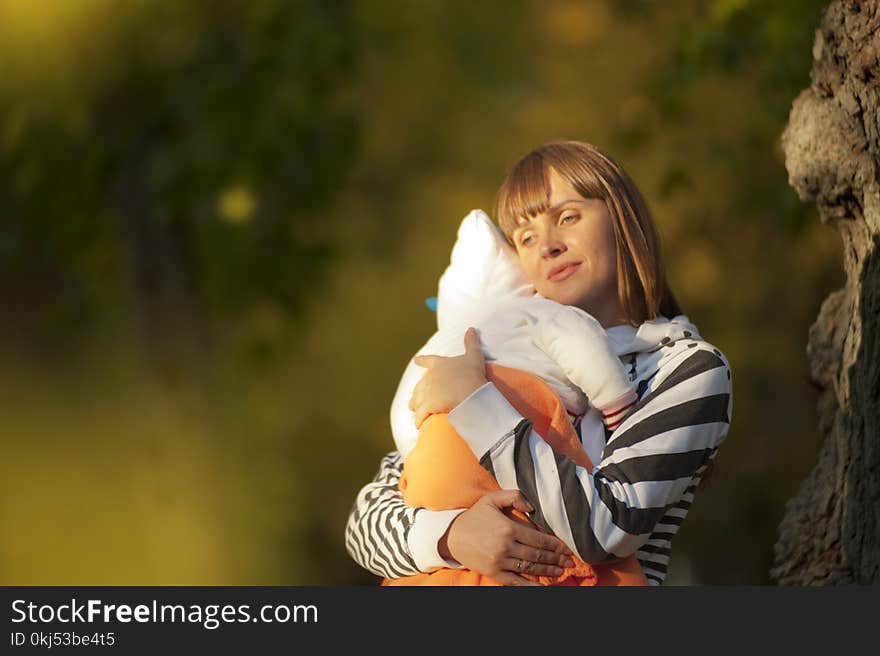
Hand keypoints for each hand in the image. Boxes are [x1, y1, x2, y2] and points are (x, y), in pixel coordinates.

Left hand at [409, 327, 487, 427]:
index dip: (422, 360)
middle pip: (420, 385)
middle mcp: (430, 378)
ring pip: (417, 400)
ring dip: (415, 405)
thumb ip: (471, 342)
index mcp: (439, 364)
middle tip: (414, 398)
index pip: (428, 361)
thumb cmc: (472, 374)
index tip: (416, 360)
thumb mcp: (473, 355)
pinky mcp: (427, 407)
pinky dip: (418, 420)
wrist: (469, 392)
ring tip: (414, 411)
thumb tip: (471, 328)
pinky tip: (418, 425)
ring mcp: (427, 392)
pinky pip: (420, 415)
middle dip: (417, 392)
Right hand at [439, 489, 574, 585]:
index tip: (567, 548)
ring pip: (530, 568)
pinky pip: (516, 582)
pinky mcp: (494, 573)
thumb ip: (513, 496)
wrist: (453, 536)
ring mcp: (500, 561)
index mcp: (508, 527)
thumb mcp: (492, 499)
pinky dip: (531, 586)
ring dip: (548, 571)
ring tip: (561, 571)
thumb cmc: (475, 516)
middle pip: (537, 555)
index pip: (539, 538)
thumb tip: (532, 507)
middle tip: (570, 561)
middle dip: (556, 559)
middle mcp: (505, 546)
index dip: (555, 544)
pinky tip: (543, 586)